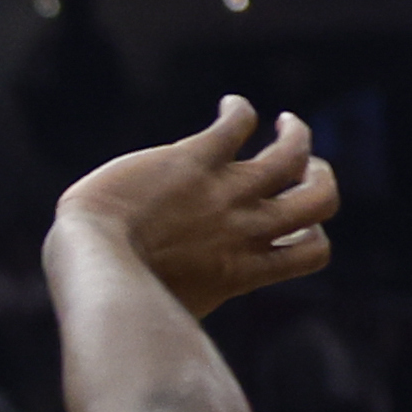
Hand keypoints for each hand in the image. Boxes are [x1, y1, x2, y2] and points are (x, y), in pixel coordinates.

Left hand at [52, 96, 337, 316]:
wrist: (90, 263)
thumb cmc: (117, 295)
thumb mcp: (175, 306)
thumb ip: (199, 291)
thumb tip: (188, 298)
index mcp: (242, 270)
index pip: (311, 251)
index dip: (314, 233)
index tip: (294, 222)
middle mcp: (243, 229)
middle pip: (320, 199)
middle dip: (320, 179)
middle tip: (302, 169)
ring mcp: (223, 192)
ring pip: (293, 154)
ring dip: (296, 133)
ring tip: (285, 123)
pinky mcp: (194, 159)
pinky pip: (238, 123)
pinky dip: (240, 110)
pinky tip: (229, 105)